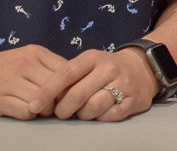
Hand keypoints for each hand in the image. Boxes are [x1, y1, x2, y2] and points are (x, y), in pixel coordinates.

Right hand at [0, 44, 69, 119]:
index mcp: (35, 53)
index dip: (71, 87)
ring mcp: (11, 81)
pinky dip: (28, 115)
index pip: (67, 72)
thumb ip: (47, 68)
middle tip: (53, 107)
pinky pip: (26, 112)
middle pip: (58, 89)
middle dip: (59, 101)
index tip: (69, 96)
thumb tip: (76, 84)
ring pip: (44, 102)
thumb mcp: (25, 59)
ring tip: (36, 108)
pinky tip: (21, 110)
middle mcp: (25, 63)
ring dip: (43, 110)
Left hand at [29, 47, 159, 121]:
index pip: (65, 74)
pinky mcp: (133, 100)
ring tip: (82, 112)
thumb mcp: (89, 63)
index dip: (47, 91)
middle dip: (63, 109)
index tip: (34, 105)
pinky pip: (109, 116)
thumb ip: (69, 76)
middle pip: (77, 94)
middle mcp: (108, 69)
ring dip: (82, 114)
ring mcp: (122, 84)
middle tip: (59, 114)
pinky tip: (99, 113)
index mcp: (92, 57)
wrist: (142, 68)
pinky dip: (100, 118)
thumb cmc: (106, 69)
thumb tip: (43, 96)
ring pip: (93, 107)